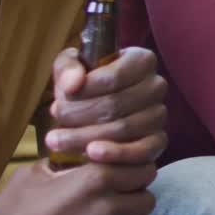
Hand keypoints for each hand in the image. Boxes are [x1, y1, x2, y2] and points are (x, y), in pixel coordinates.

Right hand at [0, 161, 156, 214]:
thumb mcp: (30, 178)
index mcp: (93, 180)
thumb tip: (83, 151)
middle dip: (133, 200)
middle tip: (116, 205)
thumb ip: (65, 161)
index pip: (143, 168)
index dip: (135, 172)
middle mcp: (106, 210)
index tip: (124, 178)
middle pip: (147, 199)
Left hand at [46, 47, 167, 165]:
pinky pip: (143, 150)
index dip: (84, 91)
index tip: (58, 100)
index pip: (114, 77)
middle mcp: (156, 85)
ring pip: (123, 128)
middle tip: (55, 119)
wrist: (92, 110)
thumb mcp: (70, 68)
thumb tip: (73, 84)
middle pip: (116, 104)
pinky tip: (90, 154)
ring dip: (85, 137)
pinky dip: (116, 154)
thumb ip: (67, 69)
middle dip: (78, 114)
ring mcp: (159, 114)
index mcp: (141, 60)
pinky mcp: (158, 141)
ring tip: (57, 140)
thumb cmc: (84, 85)